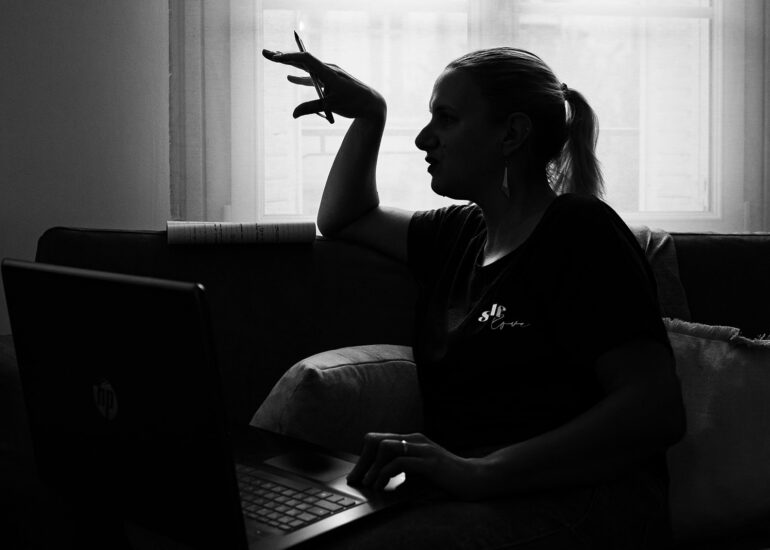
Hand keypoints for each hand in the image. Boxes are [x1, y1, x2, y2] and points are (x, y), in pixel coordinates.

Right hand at [263, 49, 385, 121]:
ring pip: (306, 67)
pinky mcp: (330, 81)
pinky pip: (312, 76)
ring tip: (274, 59)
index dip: (289, 58)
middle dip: (283, 56)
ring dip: (290, 64)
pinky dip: (301, 77)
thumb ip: (311, 108)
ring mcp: (329, 74)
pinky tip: (289, 78)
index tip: (275, 58)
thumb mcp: (331, 106)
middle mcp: (328, 69)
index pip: (306, 60)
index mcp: (328, 72)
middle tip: (266, 53)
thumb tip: (293, 114)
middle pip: (302, 60)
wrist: (370, 104)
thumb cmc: (354, 103)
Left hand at [347, 433, 483, 499]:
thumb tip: (375, 481)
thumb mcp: (416, 472)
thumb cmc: (444, 477)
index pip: (376, 439)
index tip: (355, 475)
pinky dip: (386, 473)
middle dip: (362, 461)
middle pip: (375, 440)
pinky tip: (382, 485)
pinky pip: (401, 462)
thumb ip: (399, 470)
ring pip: (385, 447)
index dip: (362, 457)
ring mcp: (423, 449)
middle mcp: (414, 440)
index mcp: (410, 440)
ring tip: (369, 483)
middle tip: (356, 480)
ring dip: (372, 468)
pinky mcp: (430, 462)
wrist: (474, 478)